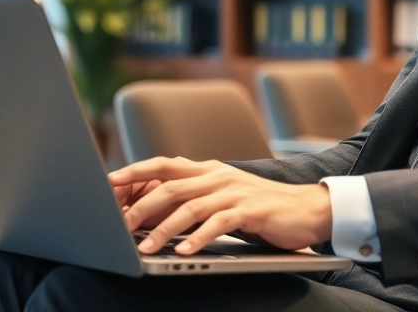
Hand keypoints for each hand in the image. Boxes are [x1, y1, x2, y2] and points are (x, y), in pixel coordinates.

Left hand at [108, 157, 332, 255]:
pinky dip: (198, 239)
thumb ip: (197, 197)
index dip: (136, 170)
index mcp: (209, 170)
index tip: (110, 181)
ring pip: (190, 207)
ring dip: (165, 229)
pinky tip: (184, 252)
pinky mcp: (250, 210)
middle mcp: (218, 176)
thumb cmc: (262, 207)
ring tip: (147, 247)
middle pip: (171, 186)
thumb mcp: (225, 196)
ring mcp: (234, 192)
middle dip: (142, 205)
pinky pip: (218, 223)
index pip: (165, 165)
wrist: (308, 208)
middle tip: (121, 225)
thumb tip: (158, 210)